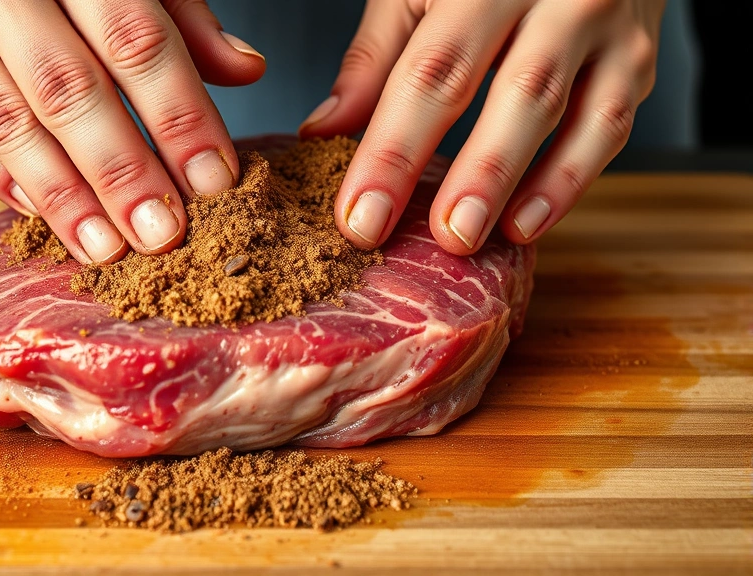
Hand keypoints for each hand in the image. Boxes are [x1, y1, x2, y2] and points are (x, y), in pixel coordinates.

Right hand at [0, 0, 264, 263]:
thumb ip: (180, 15)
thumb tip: (246, 72)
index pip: (136, 43)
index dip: (179, 117)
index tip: (216, 180)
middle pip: (69, 93)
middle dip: (122, 174)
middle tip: (164, 236)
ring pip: (10, 128)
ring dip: (65, 199)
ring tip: (110, 250)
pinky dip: (10, 184)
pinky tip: (54, 219)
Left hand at [300, 0, 663, 253]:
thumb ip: (375, 60)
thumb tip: (324, 132)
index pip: (434, 71)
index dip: (395, 150)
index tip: (361, 216)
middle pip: (516, 92)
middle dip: (476, 173)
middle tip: (441, 240)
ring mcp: (606, 26)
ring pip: (576, 114)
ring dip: (529, 183)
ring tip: (481, 238)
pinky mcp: (638, 58)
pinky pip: (611, 126)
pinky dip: (572, 179)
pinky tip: (529, 222)